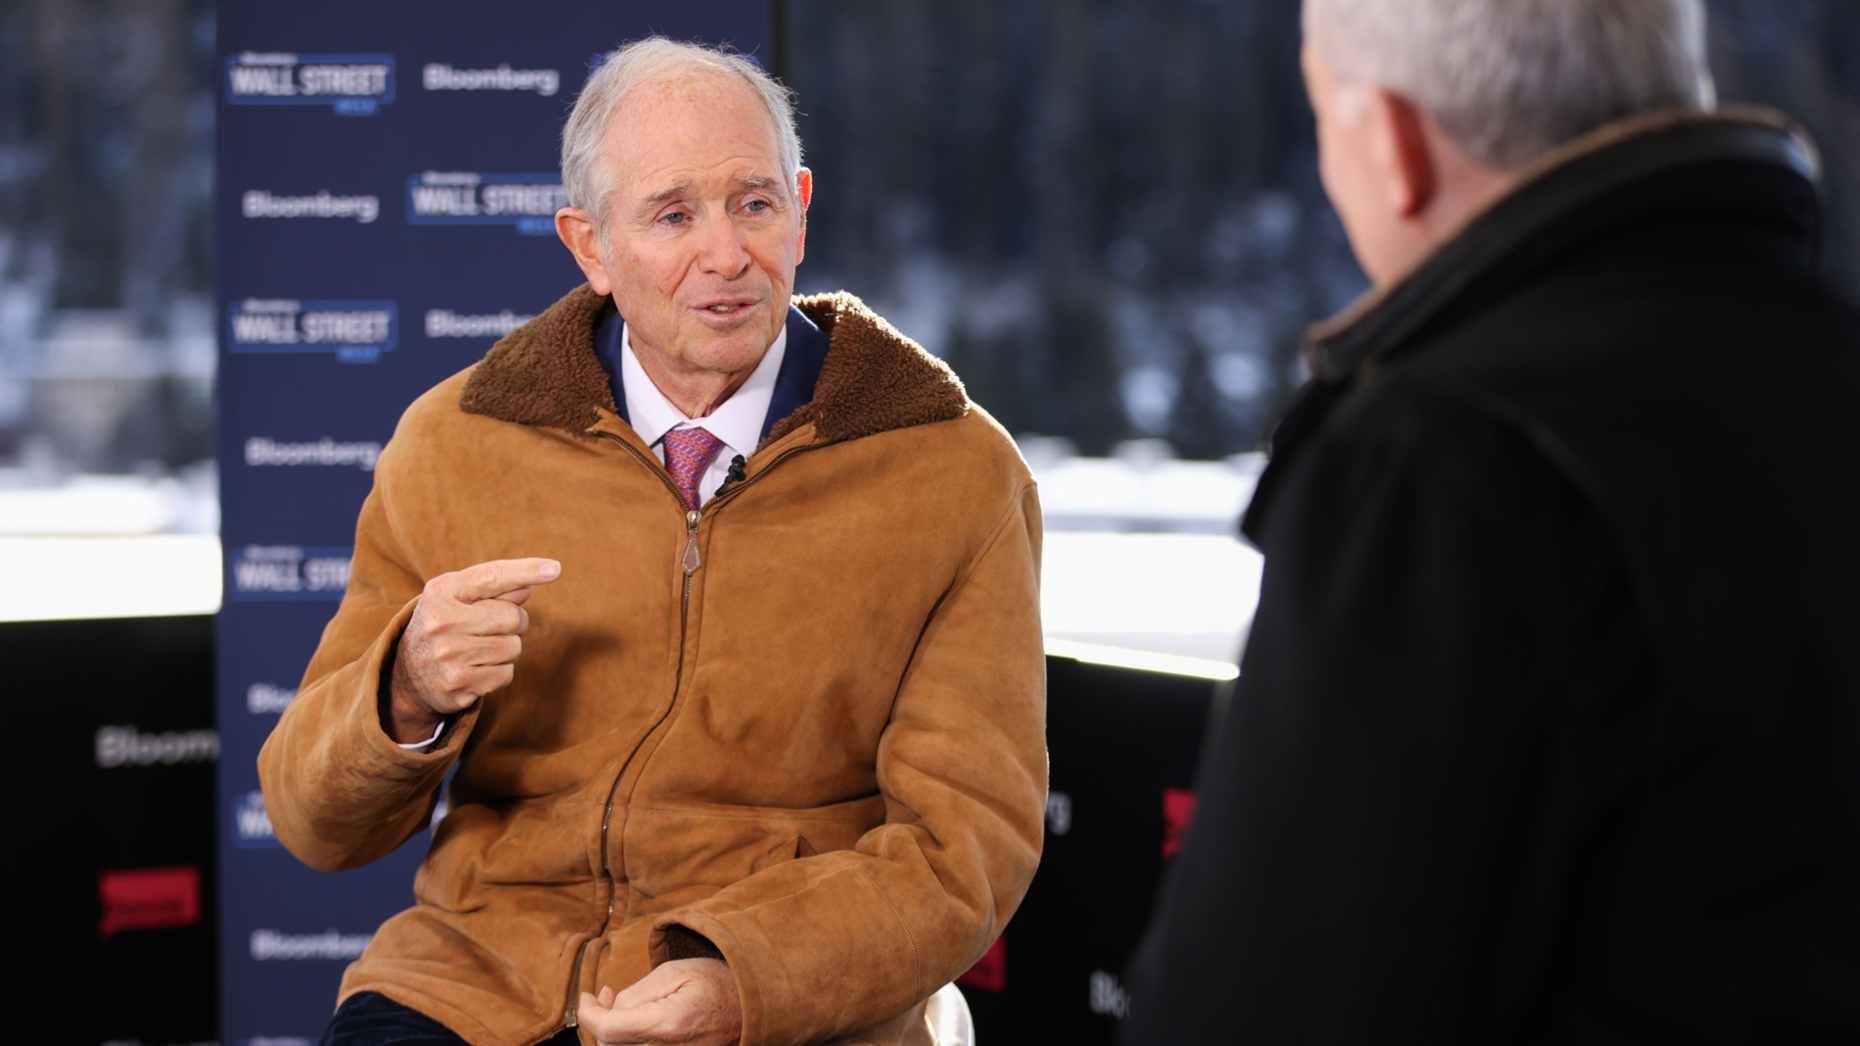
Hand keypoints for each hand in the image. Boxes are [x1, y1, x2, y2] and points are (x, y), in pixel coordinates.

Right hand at [384, 557, 560, 742]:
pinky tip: (477, 668)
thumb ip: (494, 589)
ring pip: (514, 647)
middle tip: (491, 627)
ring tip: (480, 648)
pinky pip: (506, 674)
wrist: (406, 673)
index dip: (525, 571)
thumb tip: (529, 585)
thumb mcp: (459, 598)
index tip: (554, 569)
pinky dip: (500, 671)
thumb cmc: (444, 625)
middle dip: (513, 622)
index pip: (491, 576)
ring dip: (507, 648)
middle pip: (513, 617)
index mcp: (443, 592)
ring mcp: (450, 656)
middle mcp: (443, 622)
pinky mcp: (459, 685)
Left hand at [578, 959, 741, 1045]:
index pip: (608, 1030)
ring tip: (617, 1005)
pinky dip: (627, 1040)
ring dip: (611, 1031)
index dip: (588, 1014)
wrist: (750, 1006)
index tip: (586, 997)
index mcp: (665, 1025)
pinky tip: (633, 1021)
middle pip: (611, 1045)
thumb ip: (635, 994)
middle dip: (599, 1020)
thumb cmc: (715, 983)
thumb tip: (608, 1009)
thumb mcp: (673, 973)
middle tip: (603, 995)